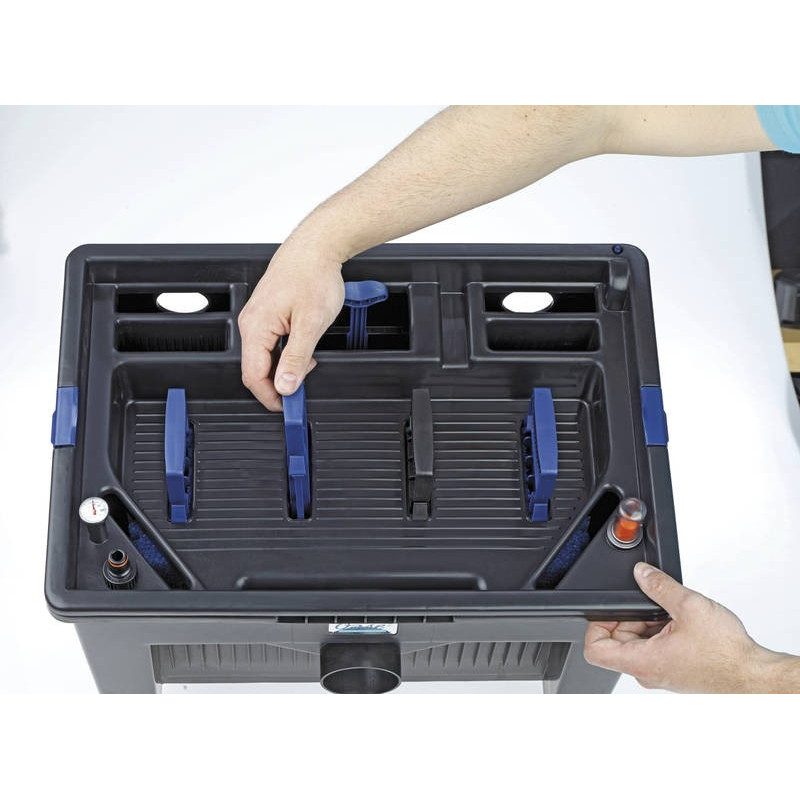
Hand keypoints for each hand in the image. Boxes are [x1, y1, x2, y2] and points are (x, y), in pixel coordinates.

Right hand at [238, 235, 344, 409]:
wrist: (316, 248)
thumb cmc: (314, 276)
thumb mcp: (311, 324)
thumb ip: (296, 358)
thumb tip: (285, 387)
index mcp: (256, 328)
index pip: (253, 376)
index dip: (271, 397)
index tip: (289, 407)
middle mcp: (251, 324)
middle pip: (256, 369)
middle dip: (279, 384)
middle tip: (303, 389)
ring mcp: (257, 319)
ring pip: (264, 358)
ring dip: (284, 369)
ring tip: (308, 363)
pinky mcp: (267, 315)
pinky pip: (269, 345)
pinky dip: (285, 355)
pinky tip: (303, 350)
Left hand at [584, 562, 773, 692]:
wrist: (753, 675)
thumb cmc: (727, 654)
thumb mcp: (689, 606)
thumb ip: (659, 586)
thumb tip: (641, 574)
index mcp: (643, 662)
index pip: (595, 650)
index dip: (595, 625)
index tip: (608, 609)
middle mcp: (648, 672)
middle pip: (616, 642)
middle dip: (628, 617)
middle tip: (649, 604)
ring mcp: (660, 673)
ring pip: (636, 644)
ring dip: (646, 623)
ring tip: (670, 613)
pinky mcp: (673, 670)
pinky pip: (653, 648)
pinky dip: (660, 631)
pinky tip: (679, 622)